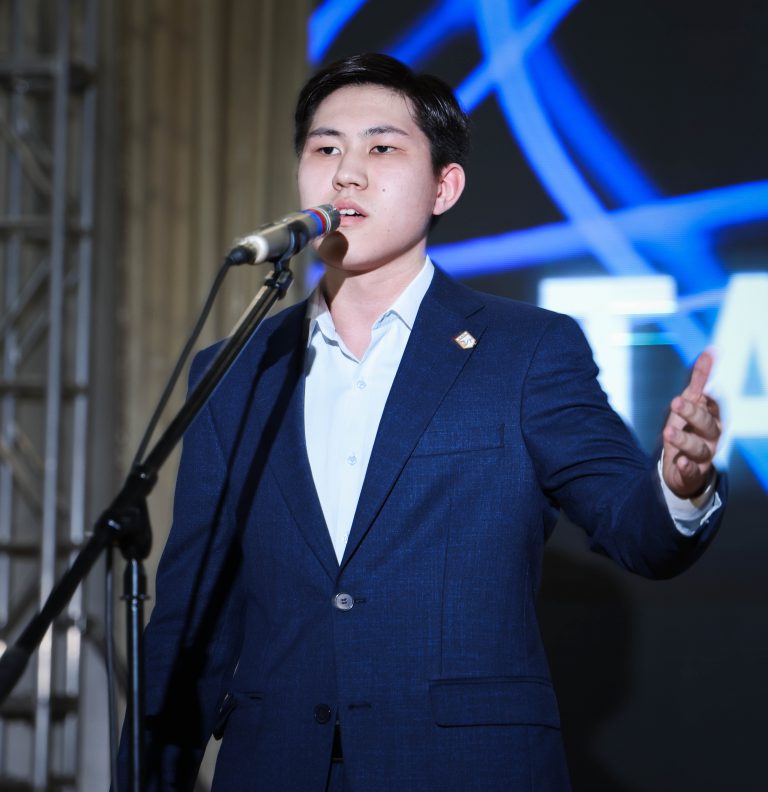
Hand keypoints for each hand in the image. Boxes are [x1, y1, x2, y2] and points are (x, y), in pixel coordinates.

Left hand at [662, 350, 721, 497]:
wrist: (684, 464)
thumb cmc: (690, 427)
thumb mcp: (692, 402)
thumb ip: (700, 379)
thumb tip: (710, 351)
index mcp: (712, 416)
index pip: (713, 404)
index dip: (711, 396)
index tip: (706, 387)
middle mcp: (712, 435)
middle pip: (706, 424)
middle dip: (692, 413)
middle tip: (675, 402)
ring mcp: (704, 454)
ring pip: (698, 448)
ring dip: (684, 440)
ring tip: (668, 432)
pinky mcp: (693, 472)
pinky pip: (692, 470)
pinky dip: (686, 467)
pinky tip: (679, 462)